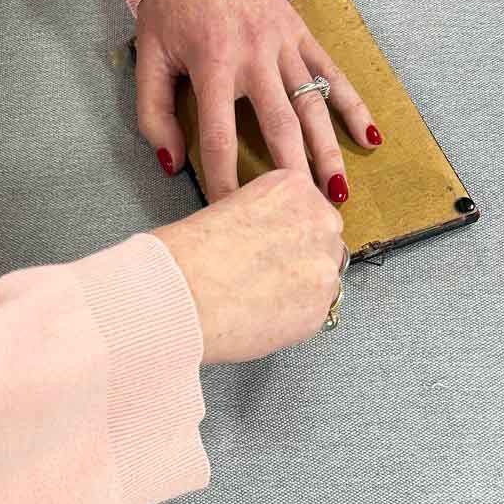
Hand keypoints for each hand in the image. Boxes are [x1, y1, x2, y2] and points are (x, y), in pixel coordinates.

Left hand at [134, 0, 381, 203]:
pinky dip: (354, 105)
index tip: (232, 214)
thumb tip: (171, 162)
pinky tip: (370, 138)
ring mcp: (284, 46)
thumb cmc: (172, 4)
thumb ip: (153, 111)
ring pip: (312, 106)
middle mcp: (255, 57)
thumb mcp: (149, 54)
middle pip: (280, 127)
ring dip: (328, 151)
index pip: (220, 137)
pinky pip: (333, 75)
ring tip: (337, 192)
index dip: (225, 180)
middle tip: (302, 215)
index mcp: (213, 65)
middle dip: (293, 175)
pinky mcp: (302, 36)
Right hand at [152, 167, 344, 364]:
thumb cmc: (186, 253)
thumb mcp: (227, 207)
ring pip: (323, 277)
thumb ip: (260, 216)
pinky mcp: (318, 309)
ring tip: (260, 297)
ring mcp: (324, 265)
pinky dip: (293, 317)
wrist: (179, 294)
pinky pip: (315, 312)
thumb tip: (266, 238)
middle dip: (302, 254)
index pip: (309, 205)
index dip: (287, 228)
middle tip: (266, 272)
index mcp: (293, 186)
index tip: (271, 243)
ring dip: (300, 286)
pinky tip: (263, 314)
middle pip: (325, 237)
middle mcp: (319, 219)